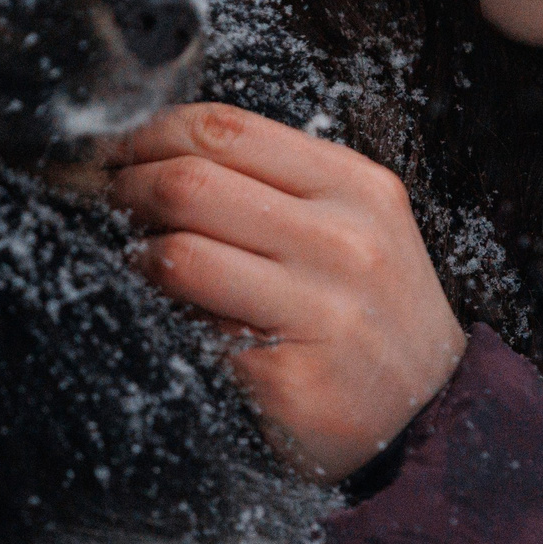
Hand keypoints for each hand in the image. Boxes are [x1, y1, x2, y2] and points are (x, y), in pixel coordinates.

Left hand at [109, 104, 466, 480]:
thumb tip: (157, 153)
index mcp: (355, 187)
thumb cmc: (371, 310)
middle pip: (189, 183)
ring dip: (136, 256)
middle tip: (110, 204)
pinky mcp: (287, 378)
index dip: (150, 133)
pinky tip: (173, 320)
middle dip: (127, 189)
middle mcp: (344, 242)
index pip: (225, 129)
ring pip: (178, 255)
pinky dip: (165, 319)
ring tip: (140, 262)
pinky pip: (190, 330)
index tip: (121, 150)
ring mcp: (320, 313)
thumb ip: (275, 183)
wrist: (432, 414)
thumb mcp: (354, 224)